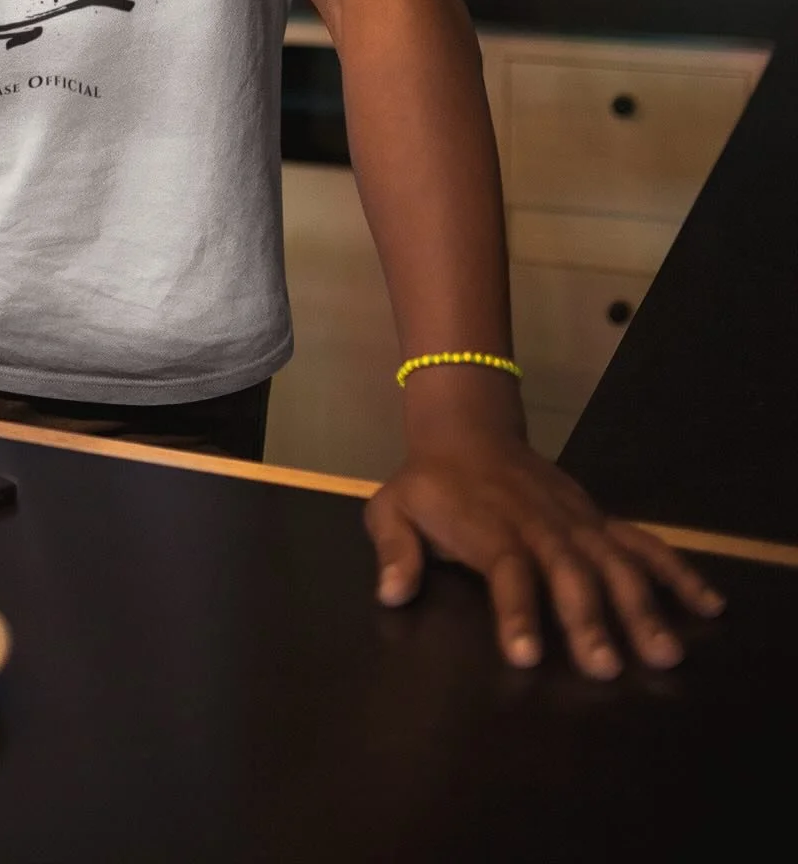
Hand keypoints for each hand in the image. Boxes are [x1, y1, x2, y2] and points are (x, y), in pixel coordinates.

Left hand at [365, 431, 725, 678]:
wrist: (468, 430)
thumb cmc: (430, 483)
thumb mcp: (392, 507)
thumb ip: (393, 549)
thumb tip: (392, 594)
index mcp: (488, 527)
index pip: (505, 569)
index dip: (516, 610)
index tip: (526, 654)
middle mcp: (538, 524)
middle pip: (568, 571)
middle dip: (587, 618)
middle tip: (605, 668)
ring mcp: (574, 520)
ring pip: (613, 561)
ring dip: (640, 605)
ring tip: (663, 651)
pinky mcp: (597, 518)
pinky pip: (642, 543)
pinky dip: (676, 571)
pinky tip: (707, 605)